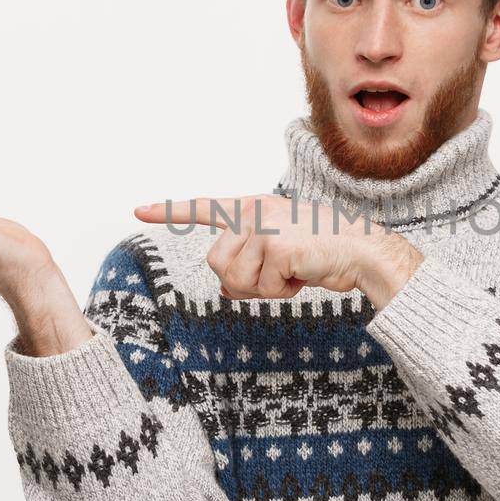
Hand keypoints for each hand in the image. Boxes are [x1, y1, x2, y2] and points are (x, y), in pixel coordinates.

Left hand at [134, 193, 422, 308]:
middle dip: (245, 282)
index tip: (137, 210)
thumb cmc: (324, 253)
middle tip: (280, 275)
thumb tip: (225, 291)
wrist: (362, 251)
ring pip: (233, 279)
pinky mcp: (276, 247)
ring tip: (292, 272)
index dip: (169, 211)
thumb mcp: (279, 256)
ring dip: (262, 289)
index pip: (205, 209)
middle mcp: (254, 212)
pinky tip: (302, 274)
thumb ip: (249, 264)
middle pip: (217, 264)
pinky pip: (261, 288)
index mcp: (254, 208)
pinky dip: (282, 292)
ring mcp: (264, 227)